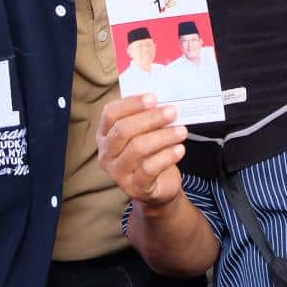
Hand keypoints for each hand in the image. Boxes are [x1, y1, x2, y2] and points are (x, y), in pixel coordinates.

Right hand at [97, 94, 186, 208]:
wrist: (158, 189)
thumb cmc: (151, 155)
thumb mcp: (145, 135)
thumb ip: (147, 119)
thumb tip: (164, 103)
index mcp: (105, 135)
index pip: (110, 114)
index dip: (131, 103)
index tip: (153, 98)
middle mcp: (106, 154)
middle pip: (123, 130)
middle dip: (150, 118)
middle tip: (172, 112)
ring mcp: (118, 173)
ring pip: (138, 148)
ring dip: (163, 136)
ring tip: (181, 131)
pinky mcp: (134, 187)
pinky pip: (149, 169)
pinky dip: (167, 156)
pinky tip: (179, 149)